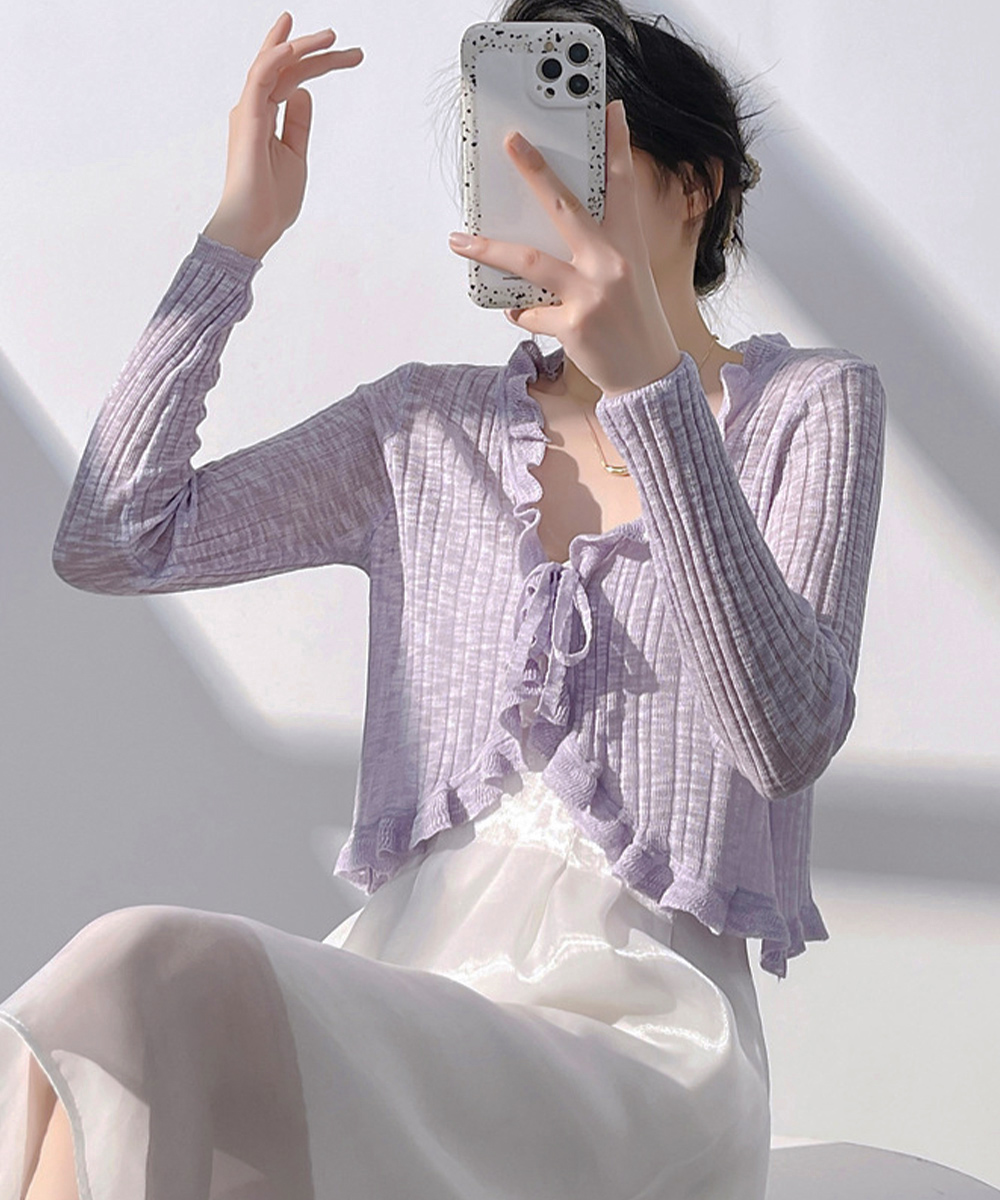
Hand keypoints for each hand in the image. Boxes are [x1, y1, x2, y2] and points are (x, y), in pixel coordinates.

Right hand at [204, 12, 363, 259]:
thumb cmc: (271, 200)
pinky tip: (295, 48)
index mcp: (264, 116)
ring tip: (331, 38)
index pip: (290, 78)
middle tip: (344, 43)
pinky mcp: (247, 119)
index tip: (345, 53)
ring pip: (273, 65)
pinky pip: (260, 79)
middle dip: (314, 51)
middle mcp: (254, 108)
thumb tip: (305, 93)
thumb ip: (298, 123)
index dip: (315, 62)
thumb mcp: (296, 155)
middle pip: (285, 68)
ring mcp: (249, 112)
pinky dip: (276, 60)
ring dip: (300, 47)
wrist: (255, 227)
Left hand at [447, 99, 681, 397]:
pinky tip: (518, 311)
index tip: (611, 109)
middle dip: (536, 171)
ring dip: (488, 248)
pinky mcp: (572, 325)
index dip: (618, 145)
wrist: (648, 377)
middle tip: (510, 143)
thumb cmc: (635, 323)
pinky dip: (518, 310)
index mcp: (628, 246)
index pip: (624, 186)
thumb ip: (599, 250)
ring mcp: (590, 295)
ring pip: (529, 261)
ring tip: (459, 239)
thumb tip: (549, 232)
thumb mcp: (628, 277)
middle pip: (565, 207)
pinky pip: (528, 312)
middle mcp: (610, 264)